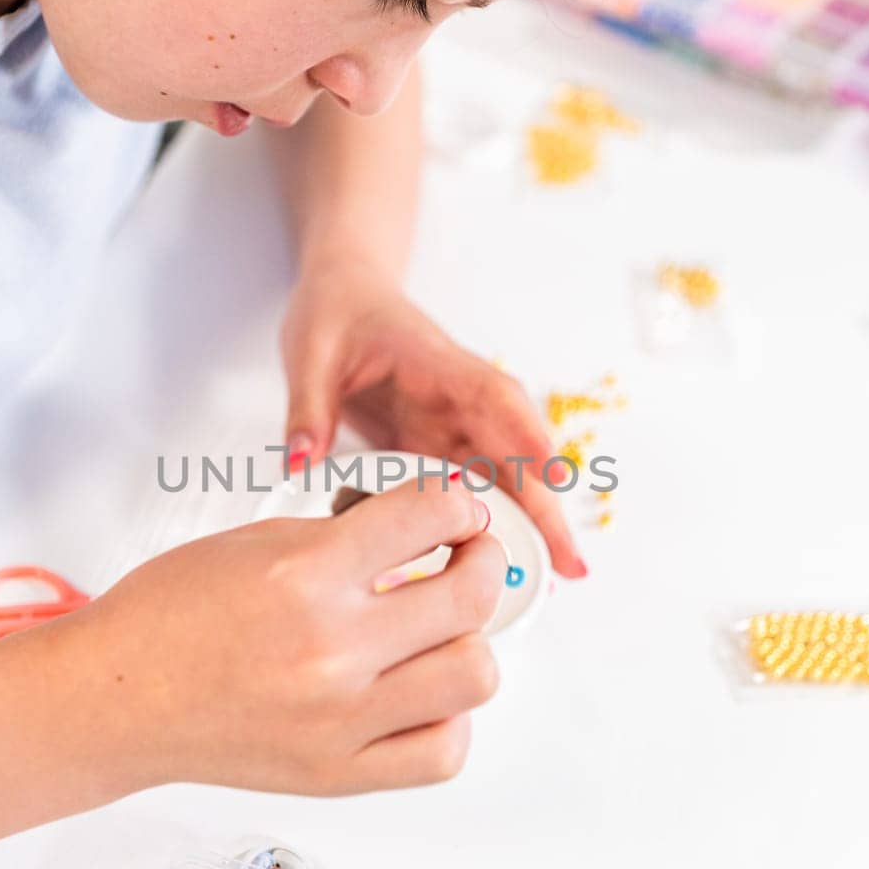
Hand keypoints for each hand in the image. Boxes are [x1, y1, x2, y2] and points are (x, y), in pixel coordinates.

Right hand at [81, 476, 505, 794]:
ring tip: (438, 633)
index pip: (428, 520)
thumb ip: (346, 537)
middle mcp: (331, 651)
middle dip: (480, 563)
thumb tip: (420, 533)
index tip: (454, 512)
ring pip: (474, 677)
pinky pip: (443, 753)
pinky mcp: (339, 775)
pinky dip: (447, 719)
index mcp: (305, 577)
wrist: (117, 699)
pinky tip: (417, 694)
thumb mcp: (257, 541)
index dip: (456, 506)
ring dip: (467, 643)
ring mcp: (340, 722)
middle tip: (465, 559)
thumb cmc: (170, 616)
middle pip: (470, 598)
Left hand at [282, 262, 585, 577]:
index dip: (525, 435)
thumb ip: (307, 408)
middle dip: (545, 503)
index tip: (553, 476)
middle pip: (516, 449)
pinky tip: (501, 562)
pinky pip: (473, 484)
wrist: (345, 292)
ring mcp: (453, 422)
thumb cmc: (336, 310)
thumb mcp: (310, 353)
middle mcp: (459, 396)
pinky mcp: (438, 443)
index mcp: (436, 362)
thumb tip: (298, 461)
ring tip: (551, 575)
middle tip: (570, 561)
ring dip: (528, 521)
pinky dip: (491, 520)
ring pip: (503, 474)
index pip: (492, 397)